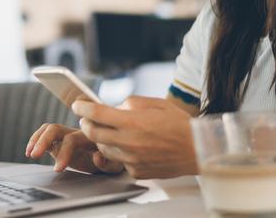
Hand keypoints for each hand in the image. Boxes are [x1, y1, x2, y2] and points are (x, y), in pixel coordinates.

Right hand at [25, 123, 123, 173]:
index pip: (72, 140)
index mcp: (89, 137)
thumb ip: (108, 162)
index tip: (57, 168)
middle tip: (34, 155)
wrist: (113, 154)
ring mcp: (67, 136)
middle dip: (44, 141)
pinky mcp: (60, 142)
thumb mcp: (115, 164)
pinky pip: (45, 136)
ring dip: (37, 139)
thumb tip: (97, 157)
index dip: (64, 152)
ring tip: (30, 153)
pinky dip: (35, 141)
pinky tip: (30, 152)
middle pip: (56, 129)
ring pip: (49, 129)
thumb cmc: (114, 159)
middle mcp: (76, 133)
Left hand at [73, 96, 197, 178]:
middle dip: (86, 123)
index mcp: (134, 122)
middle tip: (87, 118)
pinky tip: (128, 145)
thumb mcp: (156, 103)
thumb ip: (131, 103)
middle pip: (93, 133)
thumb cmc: (179, 125)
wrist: (198, 151)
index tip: (77, 104)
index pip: (97, 113)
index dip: (83, 107)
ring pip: (103, 148)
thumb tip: (114, 108)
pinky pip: (119, 160)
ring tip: (108, 131)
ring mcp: (132, 160)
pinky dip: (118, 152)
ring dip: (100, 138)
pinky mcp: (136, 172)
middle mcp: (130, 142)